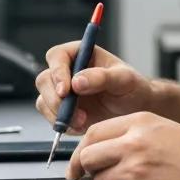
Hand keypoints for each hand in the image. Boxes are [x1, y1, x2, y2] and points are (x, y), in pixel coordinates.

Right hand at [35, 43, 156, 133]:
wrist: (135, 110)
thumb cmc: (133, 88)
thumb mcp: (124, 79)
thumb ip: (102, 77)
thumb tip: (77, 81)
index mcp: (80, 54)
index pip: (57, 56)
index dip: (58, 72)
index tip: (67, 90)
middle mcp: (67, 71)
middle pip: (44, 80)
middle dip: (56, 99)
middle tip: (73, 112)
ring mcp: (63, 91)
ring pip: (43, 100)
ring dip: (59, 114)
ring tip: (82, 121)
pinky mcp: (62, 110)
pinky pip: (50, 117)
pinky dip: (62, 124)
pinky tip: (81, 125)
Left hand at [66, 112, 179, 179]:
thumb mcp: (161, 128)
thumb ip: (129, 133)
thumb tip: (97, 147)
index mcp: (139, 122)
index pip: (93, 133)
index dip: (80, 150)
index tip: (79, 162)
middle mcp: (133, 142)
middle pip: (88, 157)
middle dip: (88, 170)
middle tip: (96, 176)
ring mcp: (135, 168)